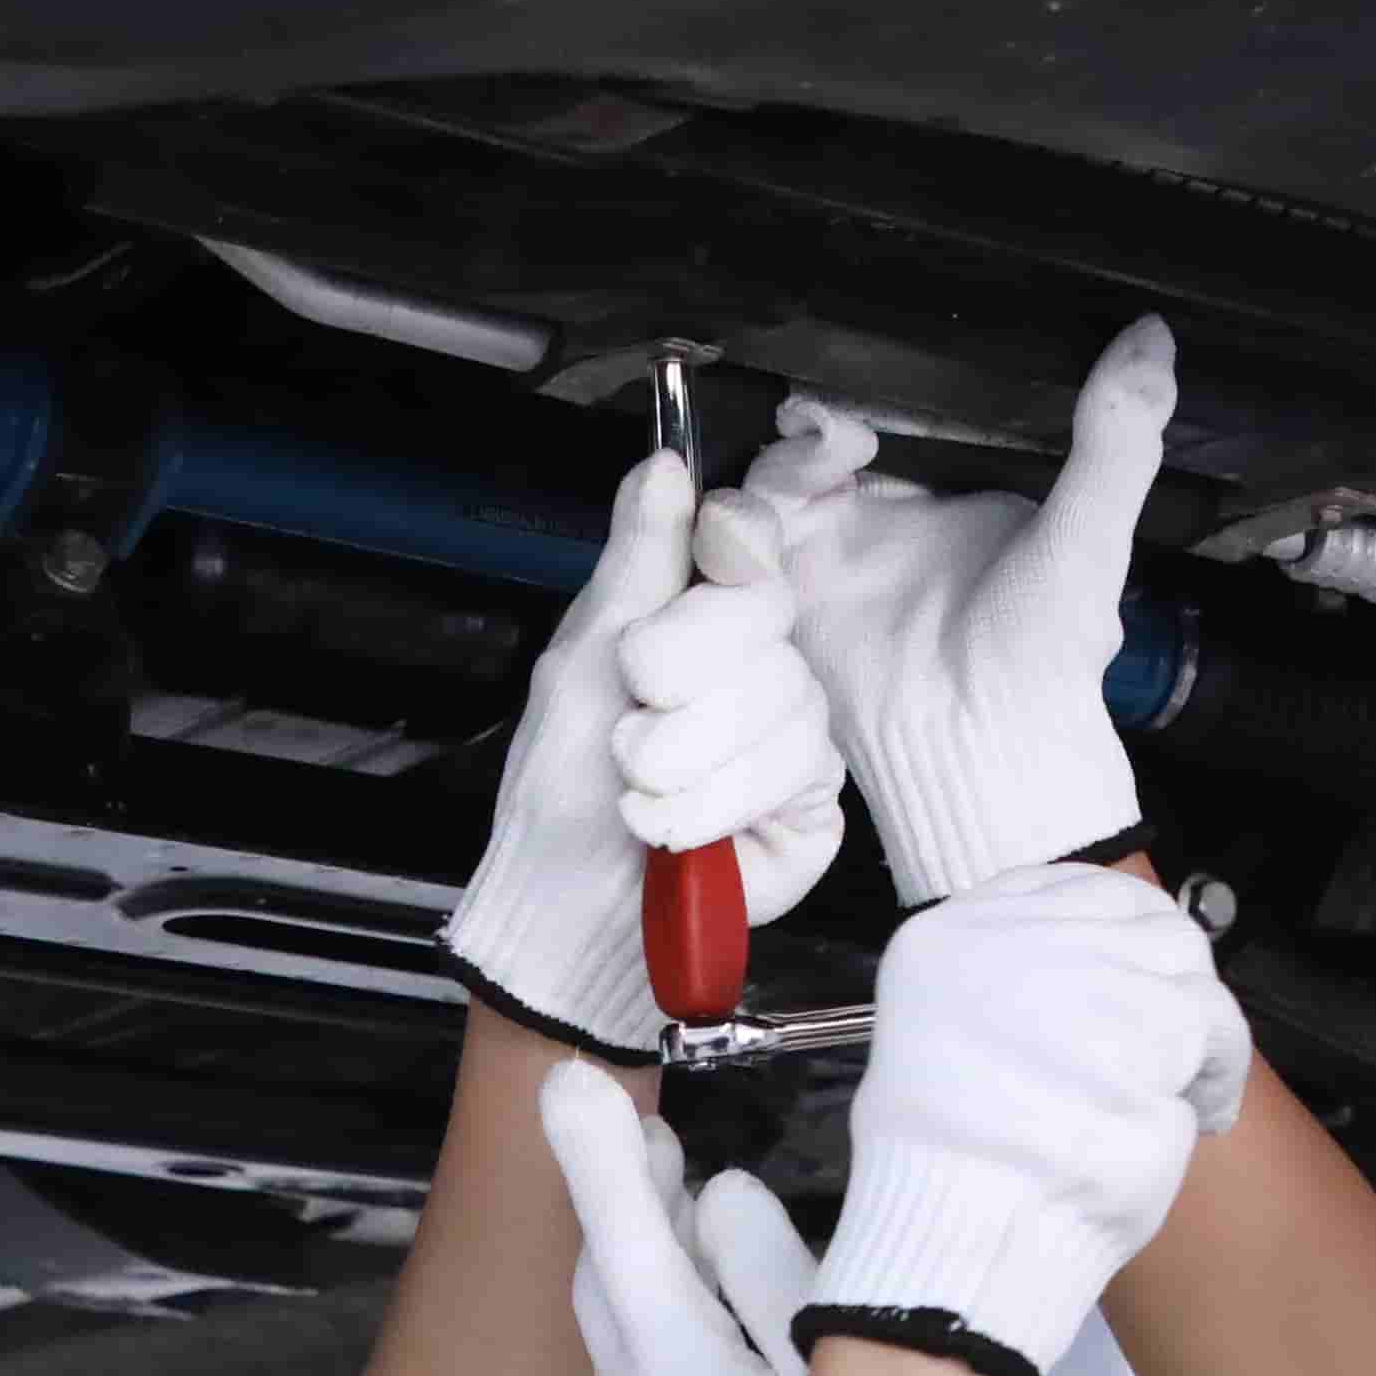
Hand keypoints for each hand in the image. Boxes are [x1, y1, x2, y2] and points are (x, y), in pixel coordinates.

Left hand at [447, 455, 845, 1054]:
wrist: (570, 907)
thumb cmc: (562, 792)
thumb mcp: (580, 661)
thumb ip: (634, 564)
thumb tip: (665, 468)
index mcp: (697, 616)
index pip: (751, 540)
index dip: (739, 540)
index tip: (714, 550)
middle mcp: (755, 664)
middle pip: (762, 612)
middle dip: (676, 669)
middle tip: (630, 713)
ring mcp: (792, 731)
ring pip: (778, 698)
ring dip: (680, 755)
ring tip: (638, 791)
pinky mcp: (813, 802)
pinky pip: (789, 770)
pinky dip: (709, 803)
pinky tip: (673, 829)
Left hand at [540, 1065, 1023, 1375]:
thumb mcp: (845, 1366)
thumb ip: (773, 1277)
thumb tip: (720, 1199)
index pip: (623, 1251)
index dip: (598, 1161)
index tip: (568, 1081)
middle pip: (607, 1290)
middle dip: (623, 1210)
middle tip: (649, 1141)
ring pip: (625, 1335)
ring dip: (649, 1266)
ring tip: (685, 1204)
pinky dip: (672, 1324)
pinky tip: (716, 1308)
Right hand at [749, 316, 1178, 904]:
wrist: (982, 745)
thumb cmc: (1048, 655)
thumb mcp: (1091, 533)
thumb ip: (1119, 436)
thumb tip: (1152, 337)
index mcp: (955, 493)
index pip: (903, 415)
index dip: (879, 387)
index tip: (878, 376)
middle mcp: (889, 518)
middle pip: (828, 438)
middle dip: (818, 422)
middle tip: (838, 430)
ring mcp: (833, 555)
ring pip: (778, 477)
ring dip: (788, 462)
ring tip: (823, 466)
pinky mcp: (788, 594)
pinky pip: (744, 536)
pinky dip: (751, 514)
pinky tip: (785, 513)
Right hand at [808, 861, 1250, 1375]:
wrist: (960, 1237)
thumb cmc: (942, 1165)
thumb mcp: (941, 1041)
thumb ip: (1007, 993)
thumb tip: (1091, 982)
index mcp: (951, 935)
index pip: (1069, 887)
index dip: (1117, 932)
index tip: (1135, 980)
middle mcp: (1020, 938)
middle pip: (1143, 922)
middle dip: (1167, 980)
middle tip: (1172, 1043)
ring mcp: (1092, 977)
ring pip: (1186, 972)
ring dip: (1200, 1031)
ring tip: (1187, 1090)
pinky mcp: (1155, 1029)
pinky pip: (1214, 1031)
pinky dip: (1218, 1073)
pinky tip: (1201, 1114)